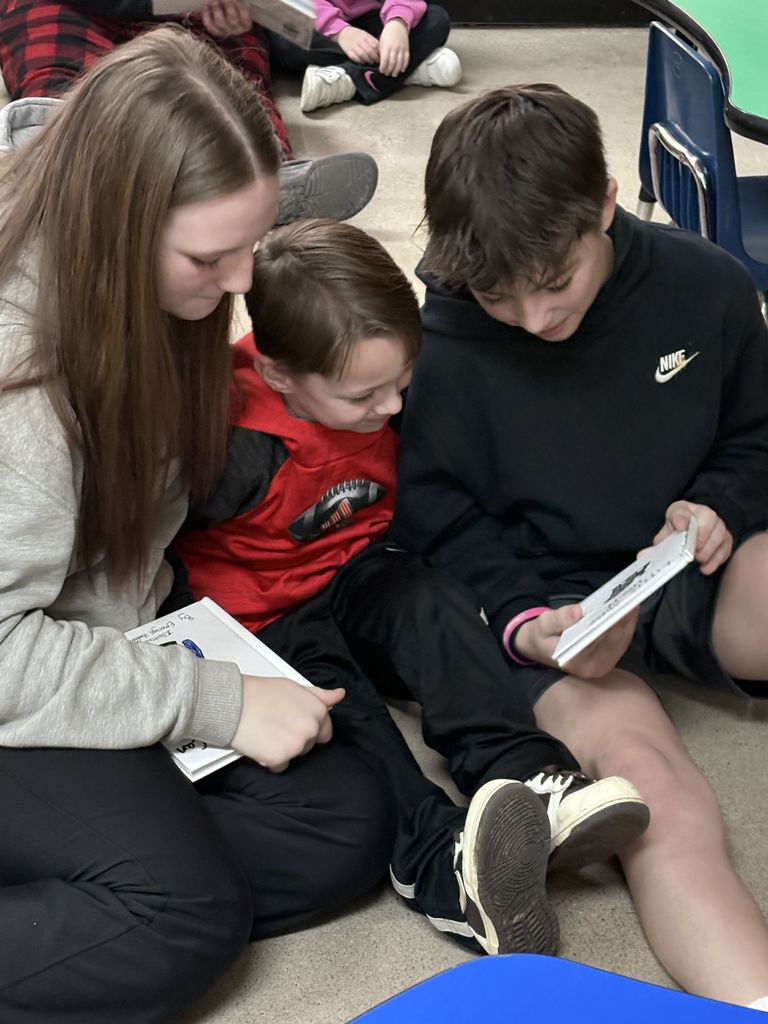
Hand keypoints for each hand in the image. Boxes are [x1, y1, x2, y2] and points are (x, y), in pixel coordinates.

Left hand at [201, 0, 252, 36]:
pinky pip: (209, 26)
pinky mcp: (215, 32)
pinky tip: (206, 6)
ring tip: (214, 0)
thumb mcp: (239, 5)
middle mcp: (236, 30)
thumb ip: (236, 2)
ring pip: (220, 23)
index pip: (244, 16)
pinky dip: (206, 15)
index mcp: (246, 24)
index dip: (239, 6)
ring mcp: (225, 32)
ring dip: (216, 9)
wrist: (228, 19)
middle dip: (228, 6)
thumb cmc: (236, 9)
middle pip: (232, 20)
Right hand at [232, 675, 344, 771]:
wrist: (233, 703)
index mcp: (317, 711)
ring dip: (283, 749)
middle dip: (295, 739)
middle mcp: (310, 729)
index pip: (324, 731)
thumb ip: (319, 695)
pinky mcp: (280, 759)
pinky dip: (270, 759)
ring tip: (267, 732)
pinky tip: (261, 744)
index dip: (308, 729)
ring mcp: (296, 746)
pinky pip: (279, 766)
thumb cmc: (260, 693)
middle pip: (309, 745)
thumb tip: (339, 695)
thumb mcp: (294, 687)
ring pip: (295, 756)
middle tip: (276, 725)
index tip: (295, 725)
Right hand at [335, 26, 379, 64]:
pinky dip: (359, 61)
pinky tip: (362, 61)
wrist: (343, 33)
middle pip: (369, 51)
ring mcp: (353, 46)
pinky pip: (355, 58)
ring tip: (370, 61)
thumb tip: (380, 49)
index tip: (381, 56)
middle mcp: (360, 41)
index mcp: (365, 36)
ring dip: (368, 60)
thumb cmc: (356, 35)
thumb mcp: (365, 35)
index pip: (374, 45)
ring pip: (362, 55)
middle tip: (376, 61)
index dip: (378, 52)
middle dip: (374, 58)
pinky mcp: (348, 51)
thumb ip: (372, 41)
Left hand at [378, 19, 409, 75]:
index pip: (384, 60)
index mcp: (387, 46)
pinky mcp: (407, 49)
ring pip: (399, 63)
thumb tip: (380, 62)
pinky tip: (402, 70)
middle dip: (389, 70)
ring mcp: (402, 49)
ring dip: (396, 70)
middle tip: (387, 74)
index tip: (381, 71)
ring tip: (393, 74)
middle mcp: (394, 48)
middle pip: (392, 63)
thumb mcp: (381, 41)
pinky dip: (404, 66)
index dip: (383, 67)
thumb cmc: (388, 33)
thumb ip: (381, 52)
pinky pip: (406, 59)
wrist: (398, 25)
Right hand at [516, 604, 638, 679]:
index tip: (620, 603)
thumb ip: (557, 619)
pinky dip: (628, 625)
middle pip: (615, 639)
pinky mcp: (609, 661)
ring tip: (634, 598)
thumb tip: (577, 611)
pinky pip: (623, 641)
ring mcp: (603, 666)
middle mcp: (593, 668)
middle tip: (633, 595)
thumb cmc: (541, 636)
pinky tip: (630, 609)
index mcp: (575, 661)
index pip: (598, 639)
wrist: (541, 650)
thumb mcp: (542, 625)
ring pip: (623, 640)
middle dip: (624, 617)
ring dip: (629, 619)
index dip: (612, 621)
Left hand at [652, 499, 731, 574]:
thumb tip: (642, 556)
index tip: (680, 527)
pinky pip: (726, 547)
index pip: (681, 510)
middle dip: (701, 535)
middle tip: (693, 551)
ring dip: (709, 548)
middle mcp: (703, 513)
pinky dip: (716, 559)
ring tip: (698, 559)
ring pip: (720, 532)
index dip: (681, 518)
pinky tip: (705, 567)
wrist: (692, 536)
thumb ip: (656, 547)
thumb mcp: (665, 538)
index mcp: (683, 510)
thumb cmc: (678, 535)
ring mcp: (717, 525)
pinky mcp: (726, 539)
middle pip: (708, 518)